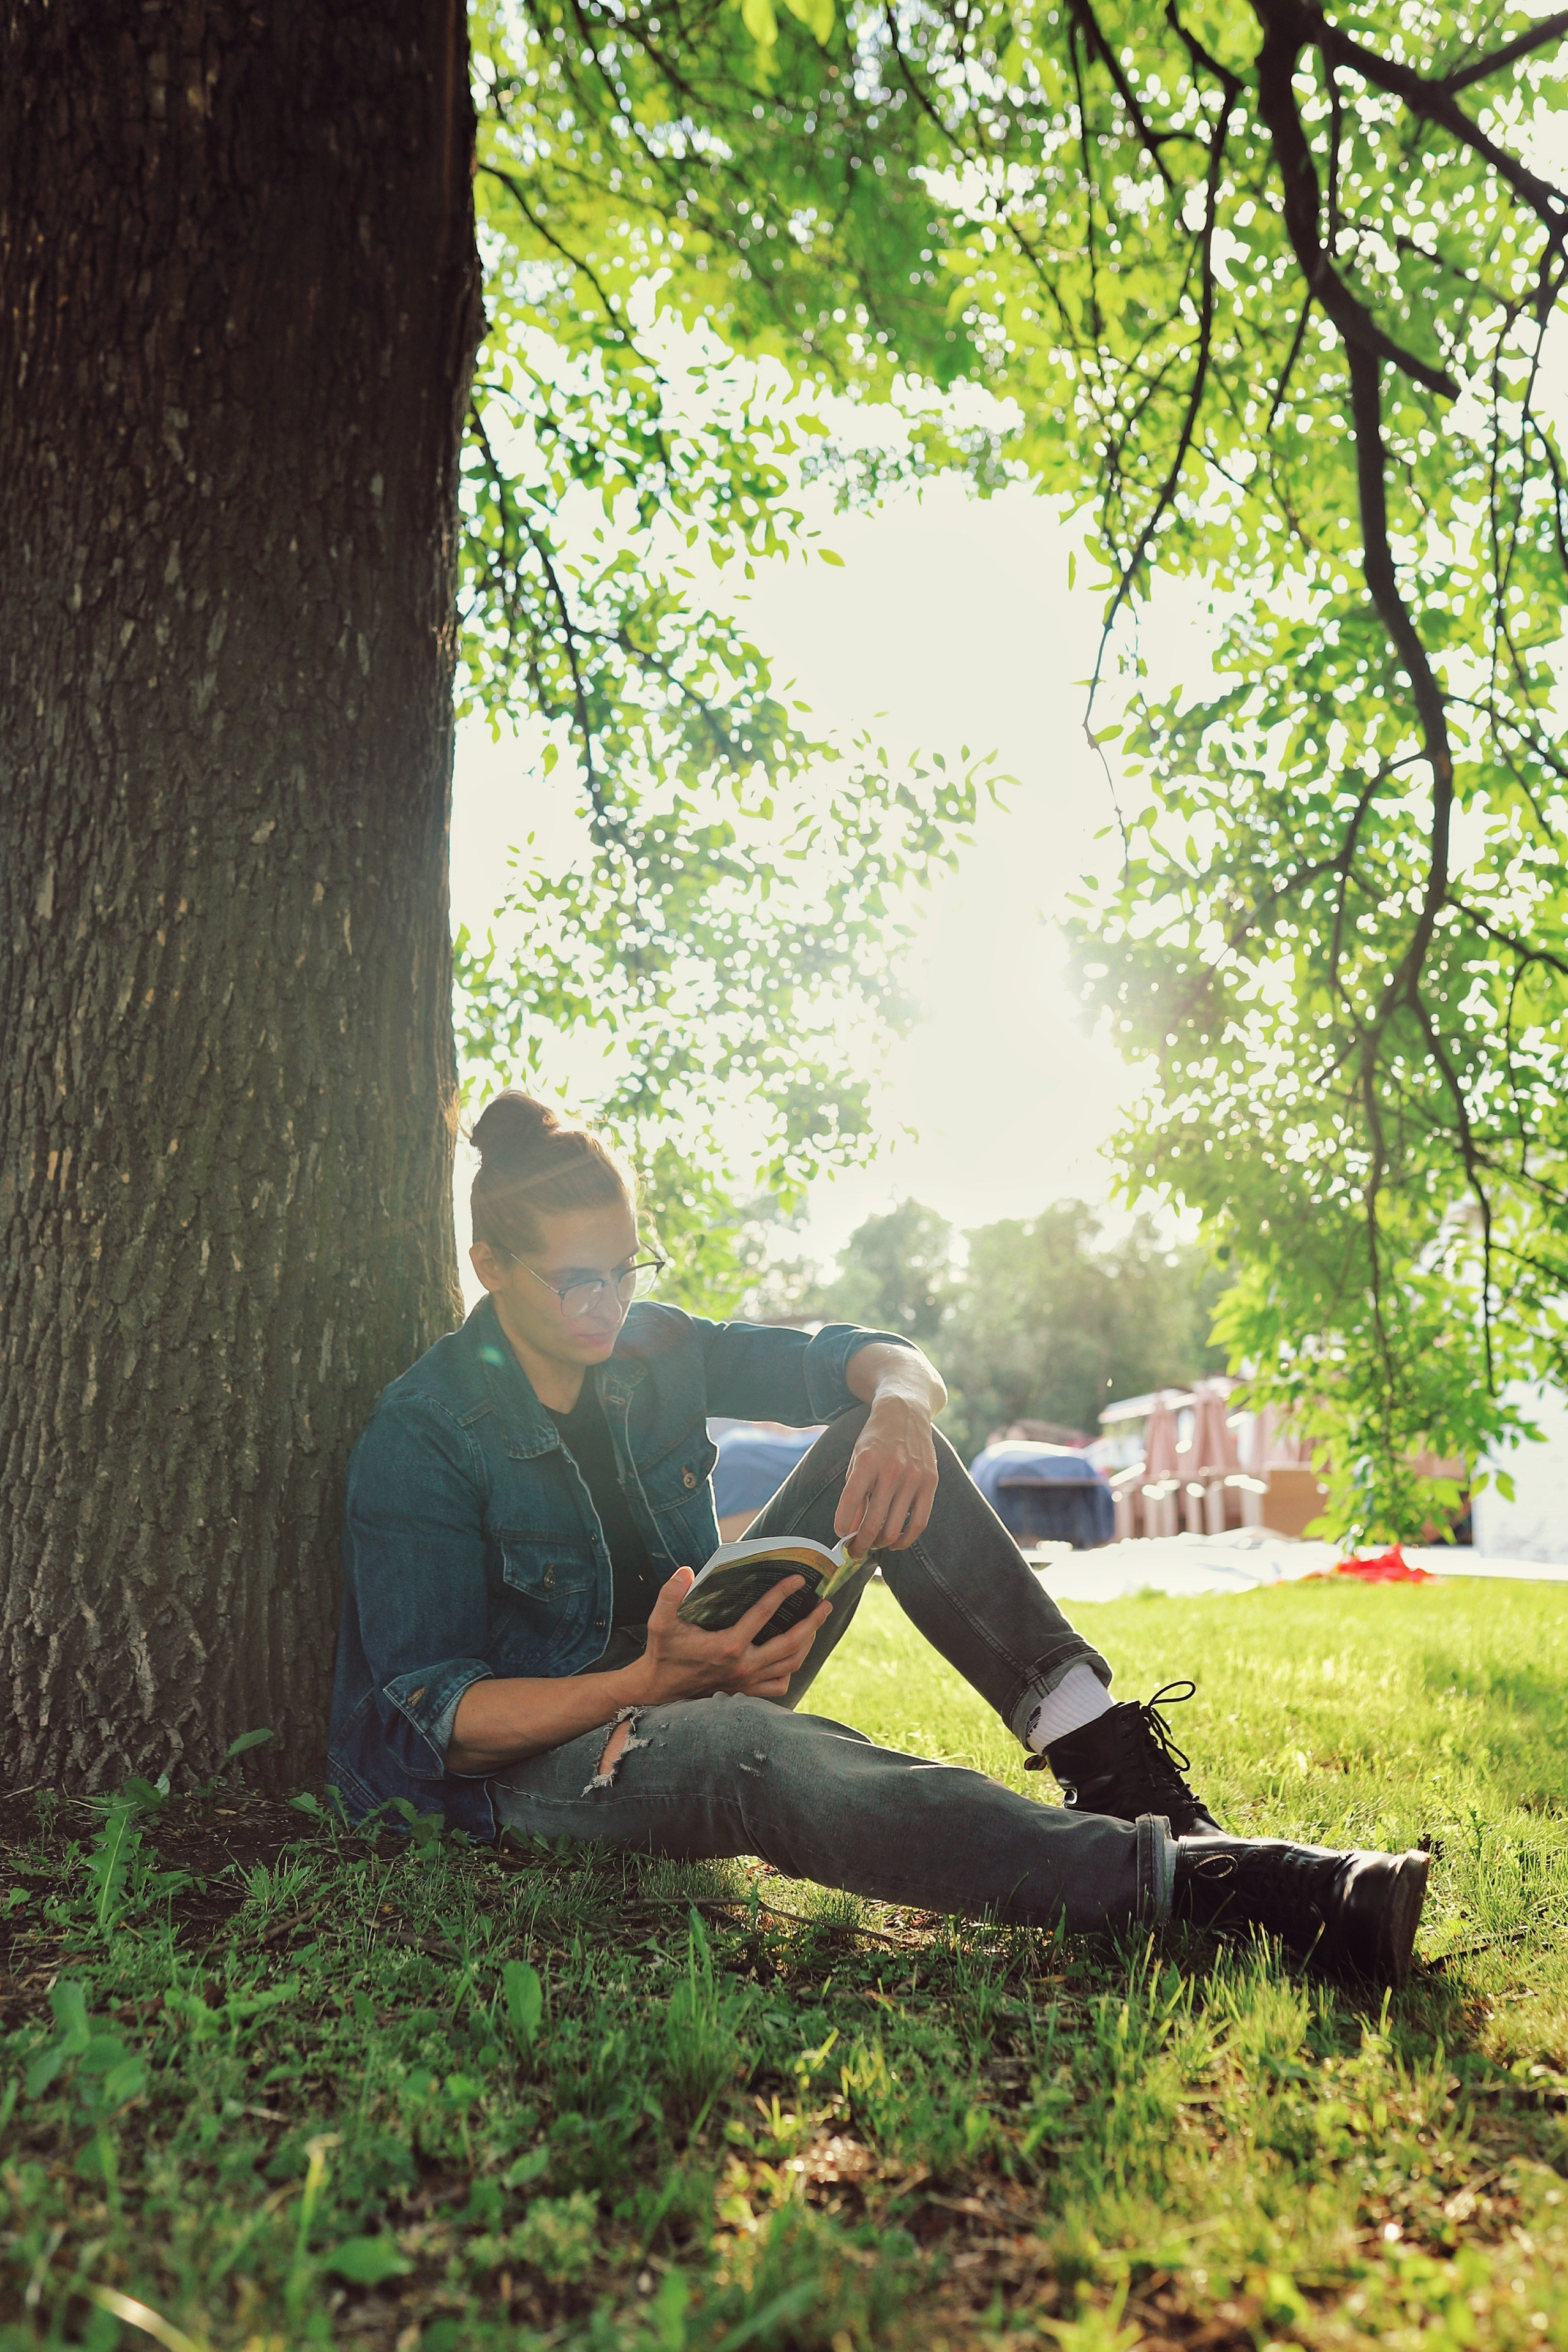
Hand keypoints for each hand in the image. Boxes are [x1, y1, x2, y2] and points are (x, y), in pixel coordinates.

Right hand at [634, 1567, 831, 1703]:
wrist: (659, 1689)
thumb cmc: (664, 1652)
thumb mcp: (661, 1622)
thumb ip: (670, 1595)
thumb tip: (686, 1570)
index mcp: (728, 1645)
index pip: (764, 1614)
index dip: (783, 1593)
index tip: (799, 1579)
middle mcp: (744, 1665)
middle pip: (791, 1644)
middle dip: (812, 1623)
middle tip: (826, 1605)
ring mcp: (748, 1682)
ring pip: (790, 1664)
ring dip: (807, 1644)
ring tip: (815, 1626)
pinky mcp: (746, 1692)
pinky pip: (779, 1685)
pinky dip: (790, 1670)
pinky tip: (793, 1656)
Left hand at [834, 1394, 937, 1552]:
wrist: (905, 1411)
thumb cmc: (876, 1438)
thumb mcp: (856, 1458)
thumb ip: (854, 1492)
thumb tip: (849, 1529)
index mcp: (867, 1460)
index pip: (851, 1501)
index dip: (842, 1524)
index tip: (839, 1536)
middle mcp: (891, 1469)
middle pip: (872, 1522)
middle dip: (860, 1543)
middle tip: (854, 1551)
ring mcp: (914, 1476)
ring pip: (894, 1527)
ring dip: (879, 1544)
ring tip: (872, 1545)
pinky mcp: (930, 1482)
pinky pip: (919, 1522)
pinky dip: (905, 1539)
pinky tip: (895, 1543)